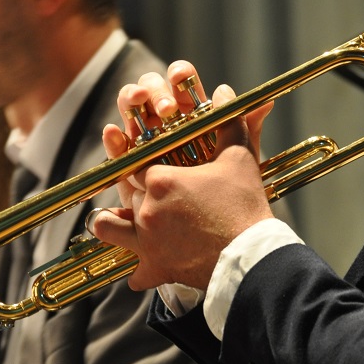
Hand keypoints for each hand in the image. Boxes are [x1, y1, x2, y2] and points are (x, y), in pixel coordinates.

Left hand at [92, 61, 274, 289]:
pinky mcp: (154, 267)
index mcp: (159, 179)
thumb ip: (227, 122)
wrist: (252, 257)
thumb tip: (224, 92)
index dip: (146, 166)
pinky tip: (145, 267)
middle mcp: (145, 208)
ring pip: (111, 226)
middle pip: (129, 193)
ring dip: (116, 224)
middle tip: (159, 197)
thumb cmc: (245, 205)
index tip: (155, 168)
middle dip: (140, 194)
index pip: (137, 164)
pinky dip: (139, 270)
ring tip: (126, 224)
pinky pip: (133, 271)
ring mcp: (146, 240)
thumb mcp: (239, 159)